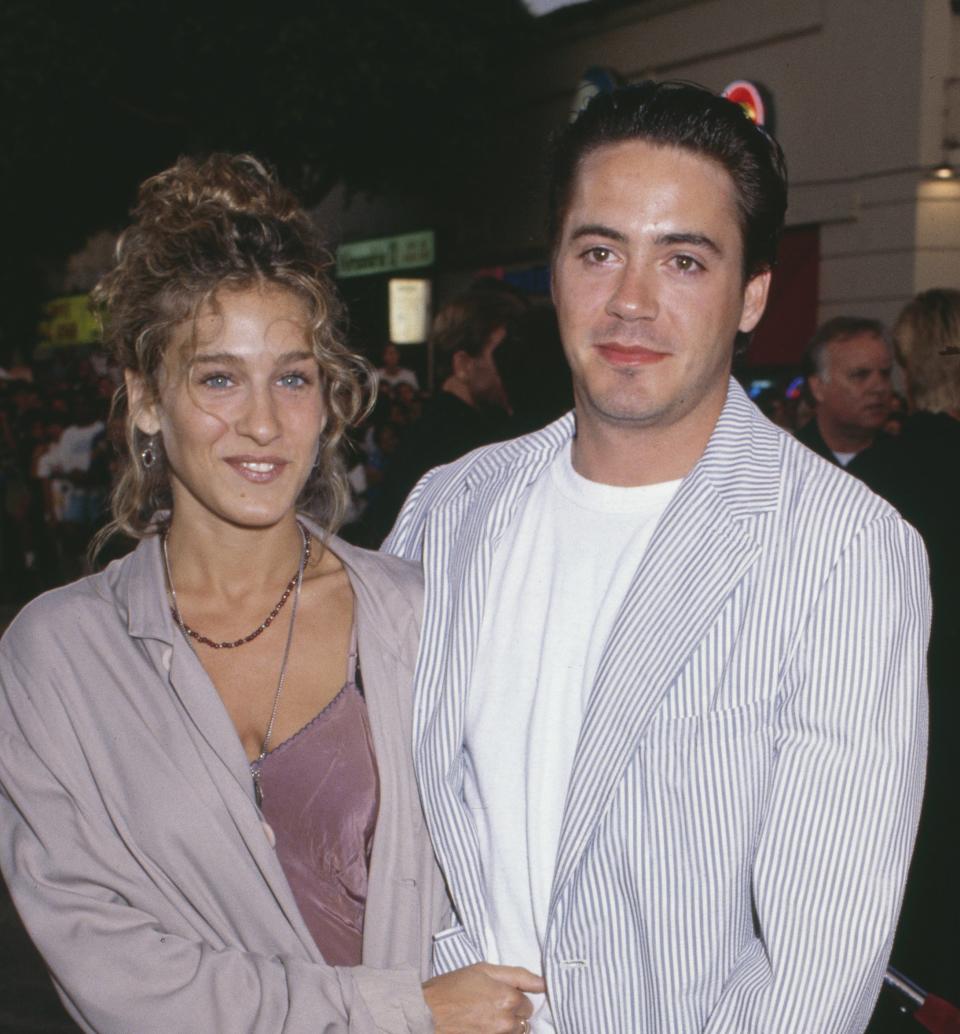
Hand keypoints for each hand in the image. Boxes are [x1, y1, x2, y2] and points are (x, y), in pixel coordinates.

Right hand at [423, 962, 544, 1033]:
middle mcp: (507, 1022)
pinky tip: (479, 1027)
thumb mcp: (483, 970)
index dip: (514, 997)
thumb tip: (543, 983)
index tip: (498, 994)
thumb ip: (518, 975)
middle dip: (512, 1014)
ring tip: (483, 1018)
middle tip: (489, 1005)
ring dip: (504, 1028)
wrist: (427, 1013)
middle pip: (523, 1021)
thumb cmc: (452, 987)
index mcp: (509, 998)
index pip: (528, 1003)